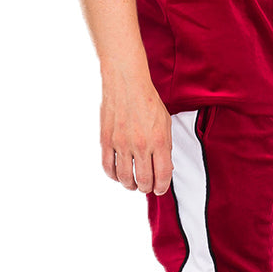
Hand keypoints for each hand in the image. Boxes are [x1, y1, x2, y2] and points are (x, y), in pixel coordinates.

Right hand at [100, 73, 172, 194]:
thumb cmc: (148, 101)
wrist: (127, 83)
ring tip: (132, 184)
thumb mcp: (165, 123)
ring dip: (130, 185)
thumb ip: (166, 147)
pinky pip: (108, 167)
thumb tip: (164, 169)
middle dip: (146, 188)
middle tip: (146, 187)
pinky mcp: (106, 140)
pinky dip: (113, 176)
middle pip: (143, 180)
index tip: (160, 189)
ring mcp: (122, 144)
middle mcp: (141, 145)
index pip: (162, 175)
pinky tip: (118, 175)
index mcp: (160, 141)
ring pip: (125, 178)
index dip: (162, 187)